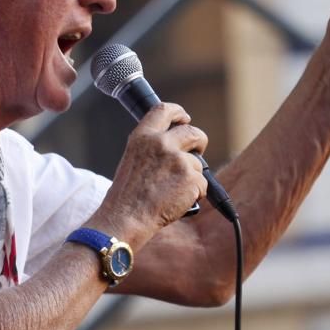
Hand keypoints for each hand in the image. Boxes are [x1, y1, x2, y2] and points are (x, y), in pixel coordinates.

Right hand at [88, 103, 208, 246]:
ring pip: (199, 163)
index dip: (179, 113)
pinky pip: (203, 183)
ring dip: (192, 177)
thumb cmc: (126, 196)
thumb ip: (152, 147)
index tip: (184, 118)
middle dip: (199, 142)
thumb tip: (175, 145)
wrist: (126, 218)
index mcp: (143, 136)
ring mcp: (177, 159)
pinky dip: (196, 194)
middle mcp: (161, 143)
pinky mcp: (191, 178)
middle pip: (193, 132)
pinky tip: (178, 202)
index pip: (164, 110)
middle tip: (197, 153)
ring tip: (173, 192)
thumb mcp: (133, 159)